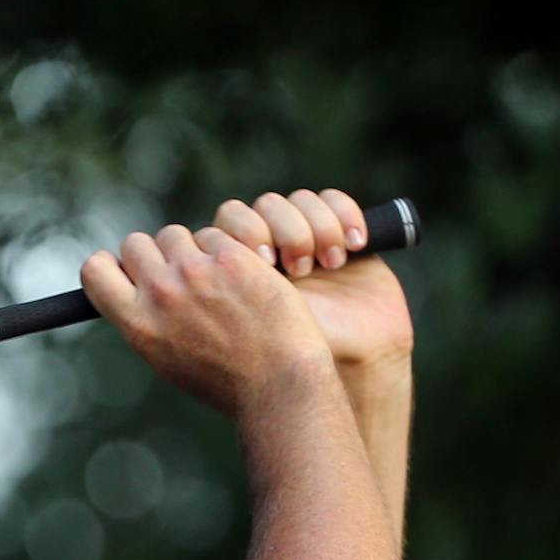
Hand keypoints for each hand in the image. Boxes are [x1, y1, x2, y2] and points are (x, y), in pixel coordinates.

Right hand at [79, 222, 334, 417]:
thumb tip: (137, 286)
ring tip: (215, 280)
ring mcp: (195, 272)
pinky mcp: (232, 259)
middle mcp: (159, 293)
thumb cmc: (225, 381)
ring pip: (176, 234)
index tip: (131, 274)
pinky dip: (227, 251)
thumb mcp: (167, 358)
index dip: (112, 265)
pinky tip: (245, 279)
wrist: (278, 385)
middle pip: (136, 244)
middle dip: (155, 255)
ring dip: (191, 249)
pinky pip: (217, 236)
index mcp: (137, 323)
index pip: (95, 269)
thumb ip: (147, 319)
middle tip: (181, 276)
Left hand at [211, 189, 413, 368]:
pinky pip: (335, 200)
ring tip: (332, 265)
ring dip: (319, 227)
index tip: (264, 261)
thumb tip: (201, 264)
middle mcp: (273, 247)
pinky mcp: (342, 233)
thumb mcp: (253, 324)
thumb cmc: (300, 353)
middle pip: (267, 205)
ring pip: (301, 201)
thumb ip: (224, 292)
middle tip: (300, 269)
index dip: (246, 229)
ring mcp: (306, 238)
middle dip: (286, 231)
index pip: (231, 218)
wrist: (359, 359)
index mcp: (242, 266)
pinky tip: (356, 245)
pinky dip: (345, 215)